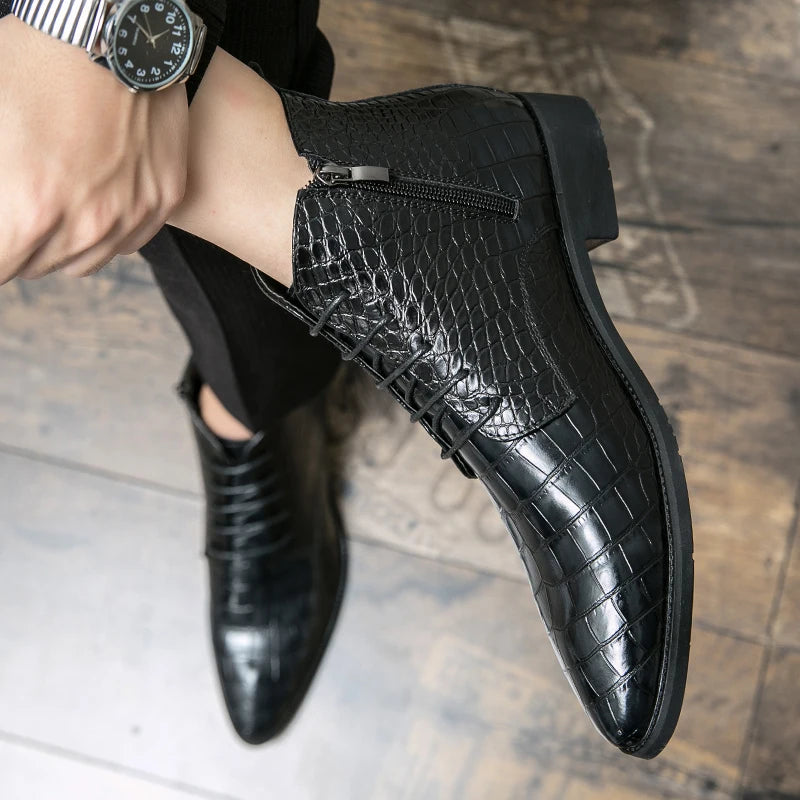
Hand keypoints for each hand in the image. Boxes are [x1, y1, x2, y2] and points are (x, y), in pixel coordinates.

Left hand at [0, 14, 188, 282]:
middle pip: (34, 267)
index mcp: (32, 209)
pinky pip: (125, 243)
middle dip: (15, 244)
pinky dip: (104, 231)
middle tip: (12, 205)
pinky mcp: (162, 201)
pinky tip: (91, 198)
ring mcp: (132, 216)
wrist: (112, 29)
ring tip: (51, 202)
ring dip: (58, 244)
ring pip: (80, 262)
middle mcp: (88, 225)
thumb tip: (1, 217)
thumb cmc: (35, 63)